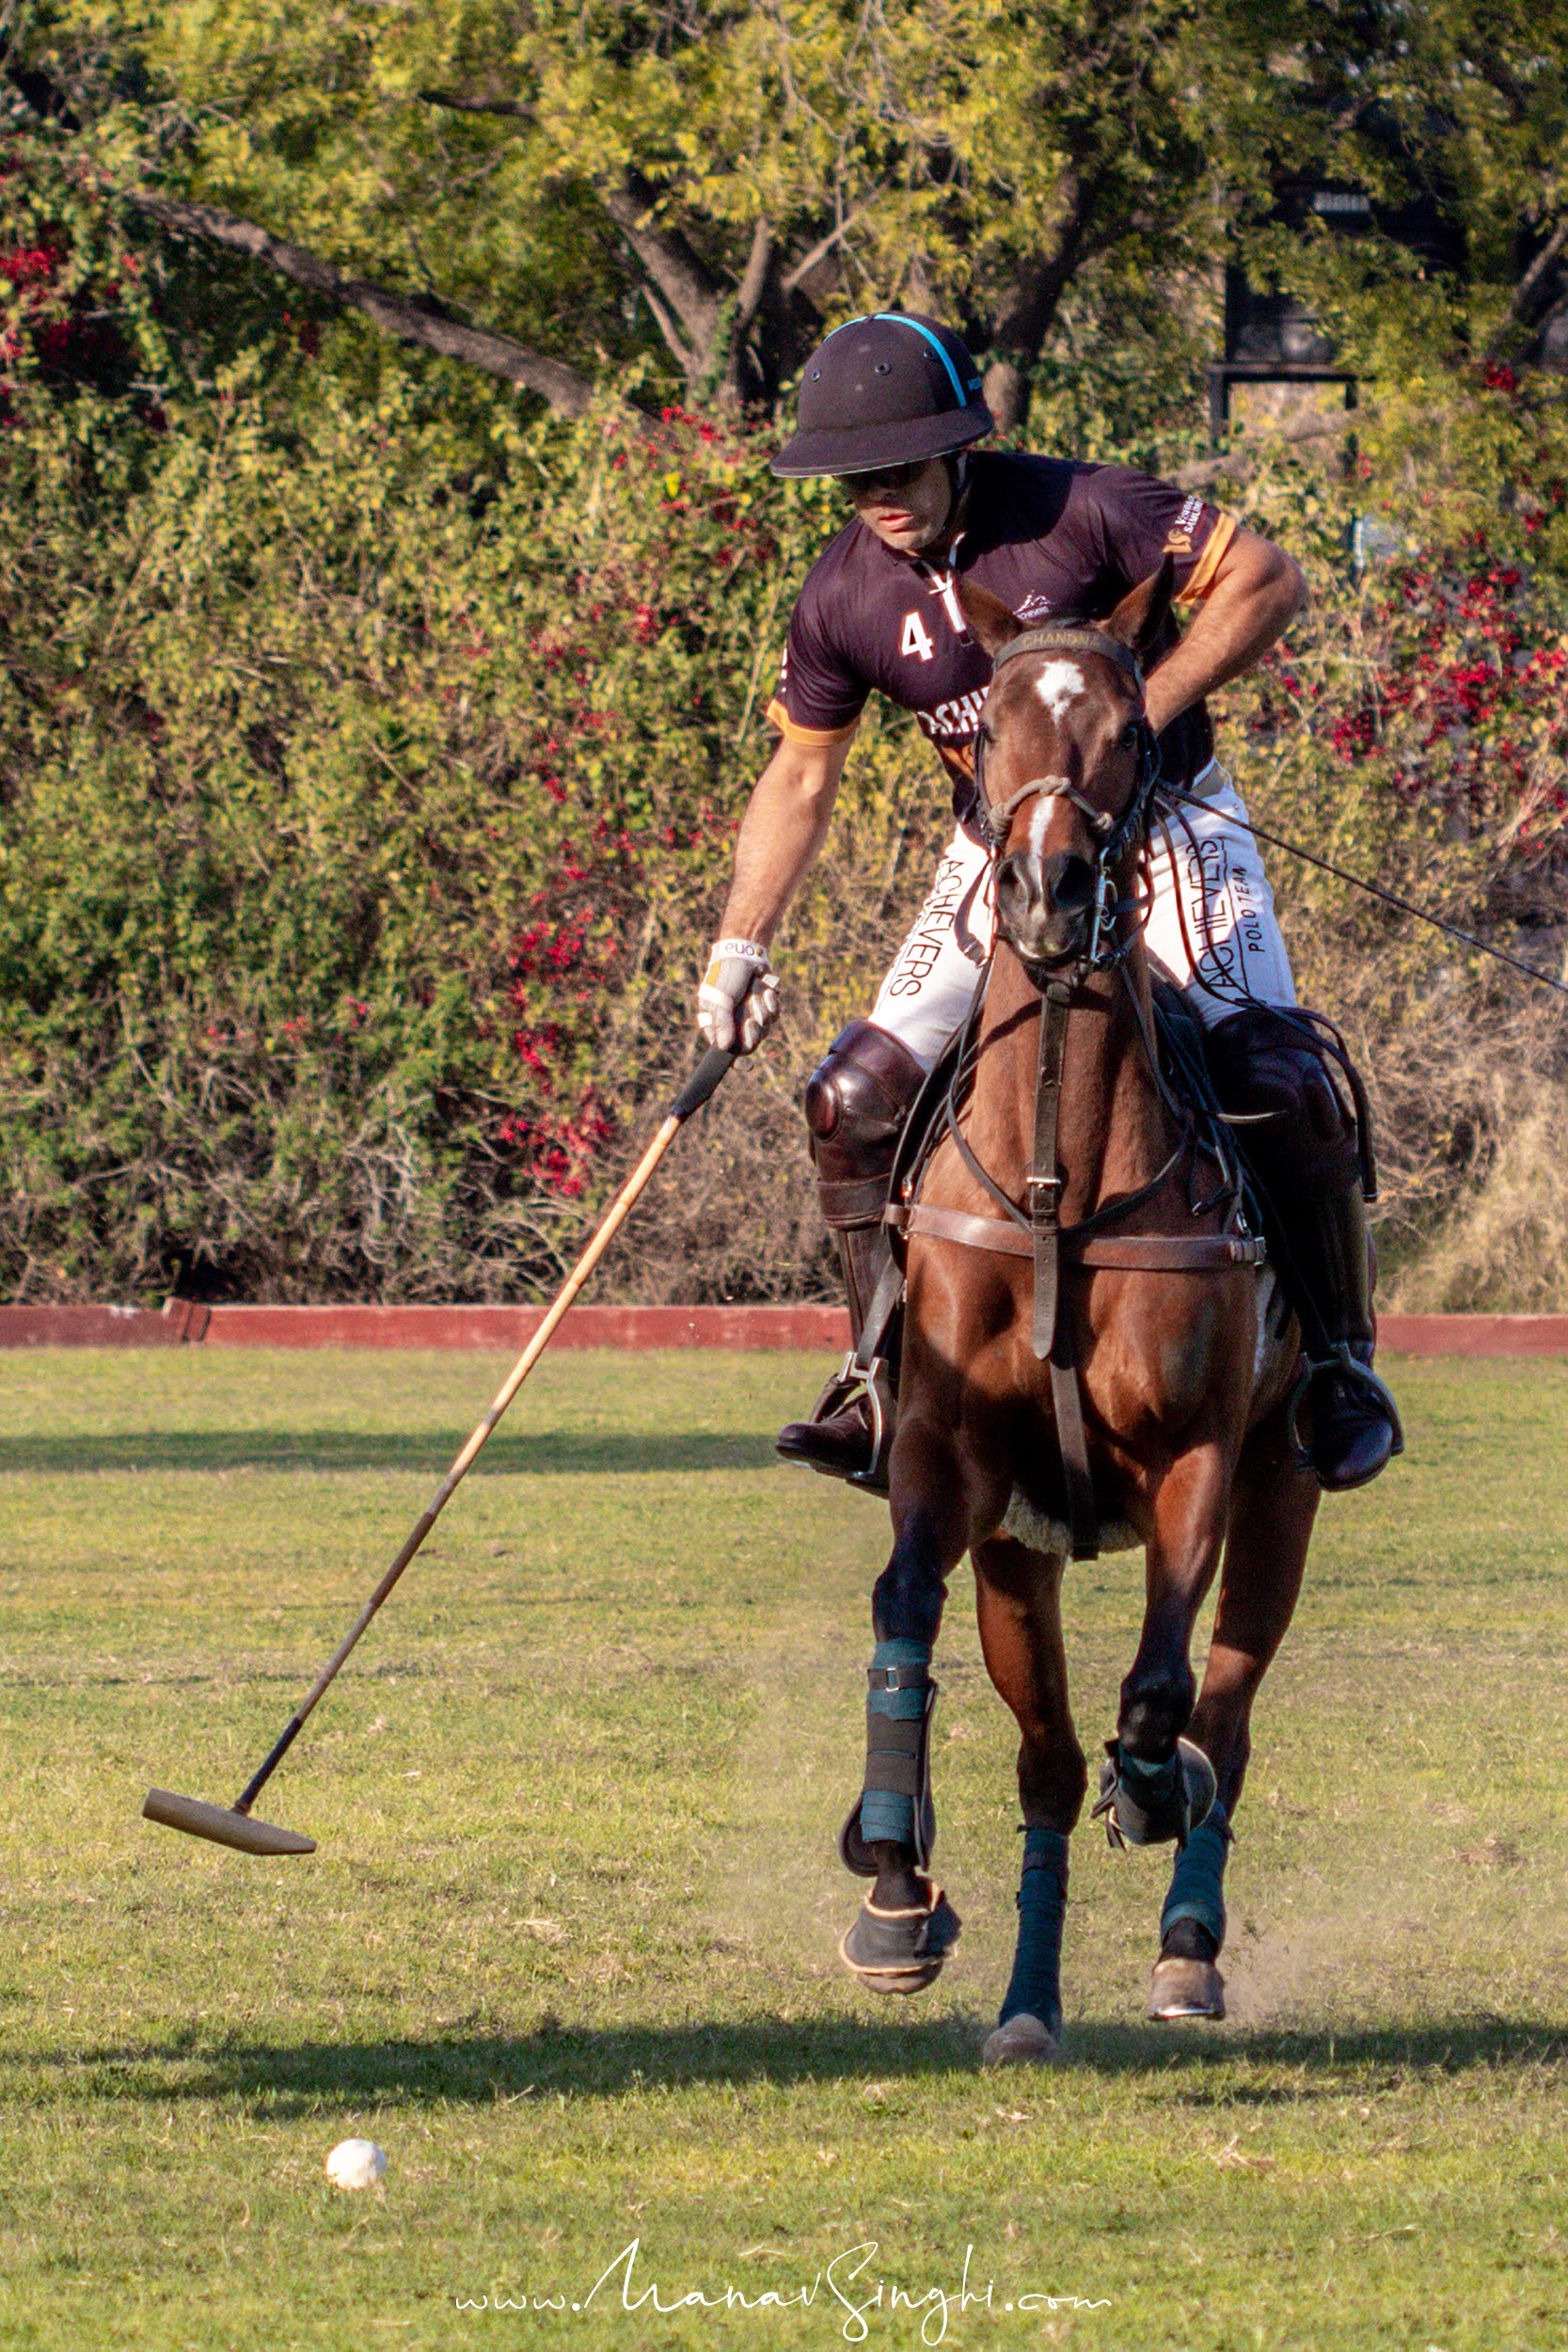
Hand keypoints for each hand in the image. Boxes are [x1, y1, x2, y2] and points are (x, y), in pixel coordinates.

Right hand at [697, 937, 780, 1053]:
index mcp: (718, 1026)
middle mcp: (735, 1025)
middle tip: (750, 1019)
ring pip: (766, 1029)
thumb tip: (725, 1047)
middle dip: (754, 1030)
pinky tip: (768, 990)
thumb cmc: (726, 975)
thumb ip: (722, 1022)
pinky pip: (775, 1016)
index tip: (749, 1065)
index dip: (737, 1063)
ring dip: (763, 1012)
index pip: (726, 1053)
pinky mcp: (766, 1008)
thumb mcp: (720, 998)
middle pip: (751, 1044)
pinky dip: (773, 1003)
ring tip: (757, 994)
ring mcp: (752, 1017)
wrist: (744, 953)